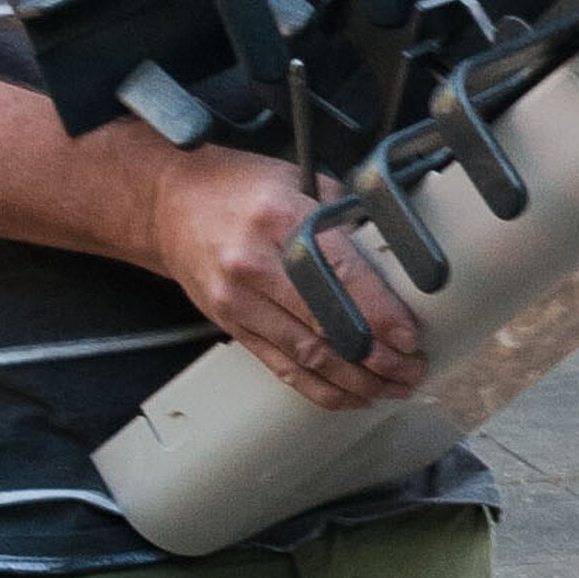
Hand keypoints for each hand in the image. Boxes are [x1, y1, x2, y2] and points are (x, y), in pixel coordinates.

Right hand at [139, 149, 432, 412]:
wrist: (167, 205)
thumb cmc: (236, 188)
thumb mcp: (294, 180)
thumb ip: (341, 214)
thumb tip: (394, 247)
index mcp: (280, 220)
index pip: (342, 275)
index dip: (381, 314)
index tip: (410, 336)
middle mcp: (256, 264)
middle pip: (327, 325)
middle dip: (377, 358)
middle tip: (411, 370)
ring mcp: (239, 301)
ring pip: (307, 356)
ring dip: (355, 381)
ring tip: (391, 389)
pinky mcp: (231, 326)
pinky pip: (282, 367)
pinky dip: (319, 388)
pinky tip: (350, 397)